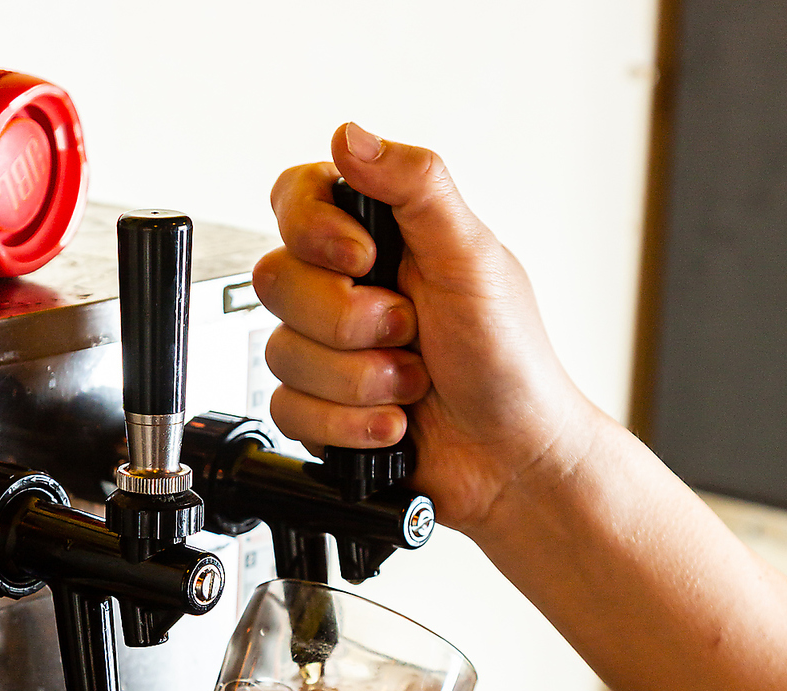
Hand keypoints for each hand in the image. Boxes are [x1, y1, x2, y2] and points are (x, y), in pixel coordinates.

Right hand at [253, 123, 596, 532]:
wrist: (510, 457)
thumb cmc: (508, 360)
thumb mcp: (473, 260)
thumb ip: (418, 188)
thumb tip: (352, 137)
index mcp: (380, 240)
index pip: (297, 201)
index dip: (313, 231)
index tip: (363, 261)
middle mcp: (346, 291)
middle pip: (276, 281)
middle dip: (349, 322)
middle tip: (408, 331)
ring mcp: (330, 352)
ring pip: (280, 354)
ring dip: (359, 380)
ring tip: (412, 384)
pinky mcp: (320, 408)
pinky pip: (287, 410)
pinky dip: (346, 425)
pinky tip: (392, 424)